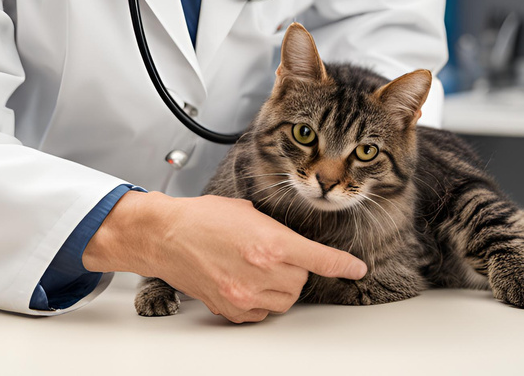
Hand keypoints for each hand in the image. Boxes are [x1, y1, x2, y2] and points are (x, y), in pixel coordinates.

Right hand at [83, 190, 367, 322]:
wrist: (167, 236)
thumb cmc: (202, 218)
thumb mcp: (247, 212)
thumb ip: (275, 229)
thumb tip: (292, 242)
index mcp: (270, 242)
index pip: (318, 259)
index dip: (342, 265)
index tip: (356, 268)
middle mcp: (262, 271)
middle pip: (302, 279)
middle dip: (294, 266)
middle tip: (271, 251)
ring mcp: (247, 294)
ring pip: (286, 299)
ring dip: (280, 284)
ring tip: (255, 265)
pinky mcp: (232, 309)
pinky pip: (263, 312)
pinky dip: (260, 298)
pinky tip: (243, 279)